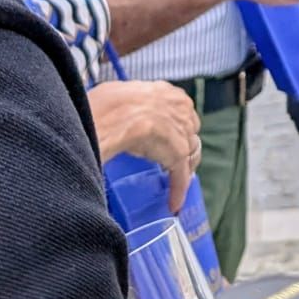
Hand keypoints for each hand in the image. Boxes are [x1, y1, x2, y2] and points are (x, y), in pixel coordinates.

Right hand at [88, 81, 201, 208]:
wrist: (114, 113)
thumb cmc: (109, 102)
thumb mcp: (121, 94)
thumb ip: (129, 103)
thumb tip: (113, 108)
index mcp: (170, 94)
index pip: (180, 114)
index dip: (173, 128)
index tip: (165, 138)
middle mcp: (182, 112)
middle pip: (189, 133)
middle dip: (180, 147)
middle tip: (167, 160)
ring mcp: (182, 134)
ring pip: (189, 155)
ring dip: (181, 170)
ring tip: (172, 183)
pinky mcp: (178, 156)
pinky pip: (180, 176)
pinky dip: (177, 190)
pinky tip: (173, 204)